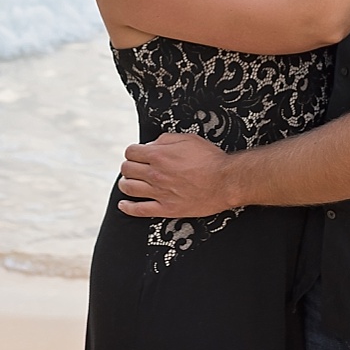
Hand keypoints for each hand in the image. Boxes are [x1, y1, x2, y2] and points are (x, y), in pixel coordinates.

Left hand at [115, 132, 236, 217]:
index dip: (133, 152)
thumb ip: (165, 139)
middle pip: (127, 169)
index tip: (137, 154)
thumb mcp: (188, 139)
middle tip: (135, 168)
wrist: (225, 182)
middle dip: (128, 166)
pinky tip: (124, 204)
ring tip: (129, 183)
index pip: (131, 152)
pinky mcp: (166, 209)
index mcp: (159, 155)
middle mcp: (155, 174)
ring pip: (128, 188)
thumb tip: (151, 145)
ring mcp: (159, 193)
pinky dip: (128, 207)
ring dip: (125, 184)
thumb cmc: (210, 159)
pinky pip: (139, 210)